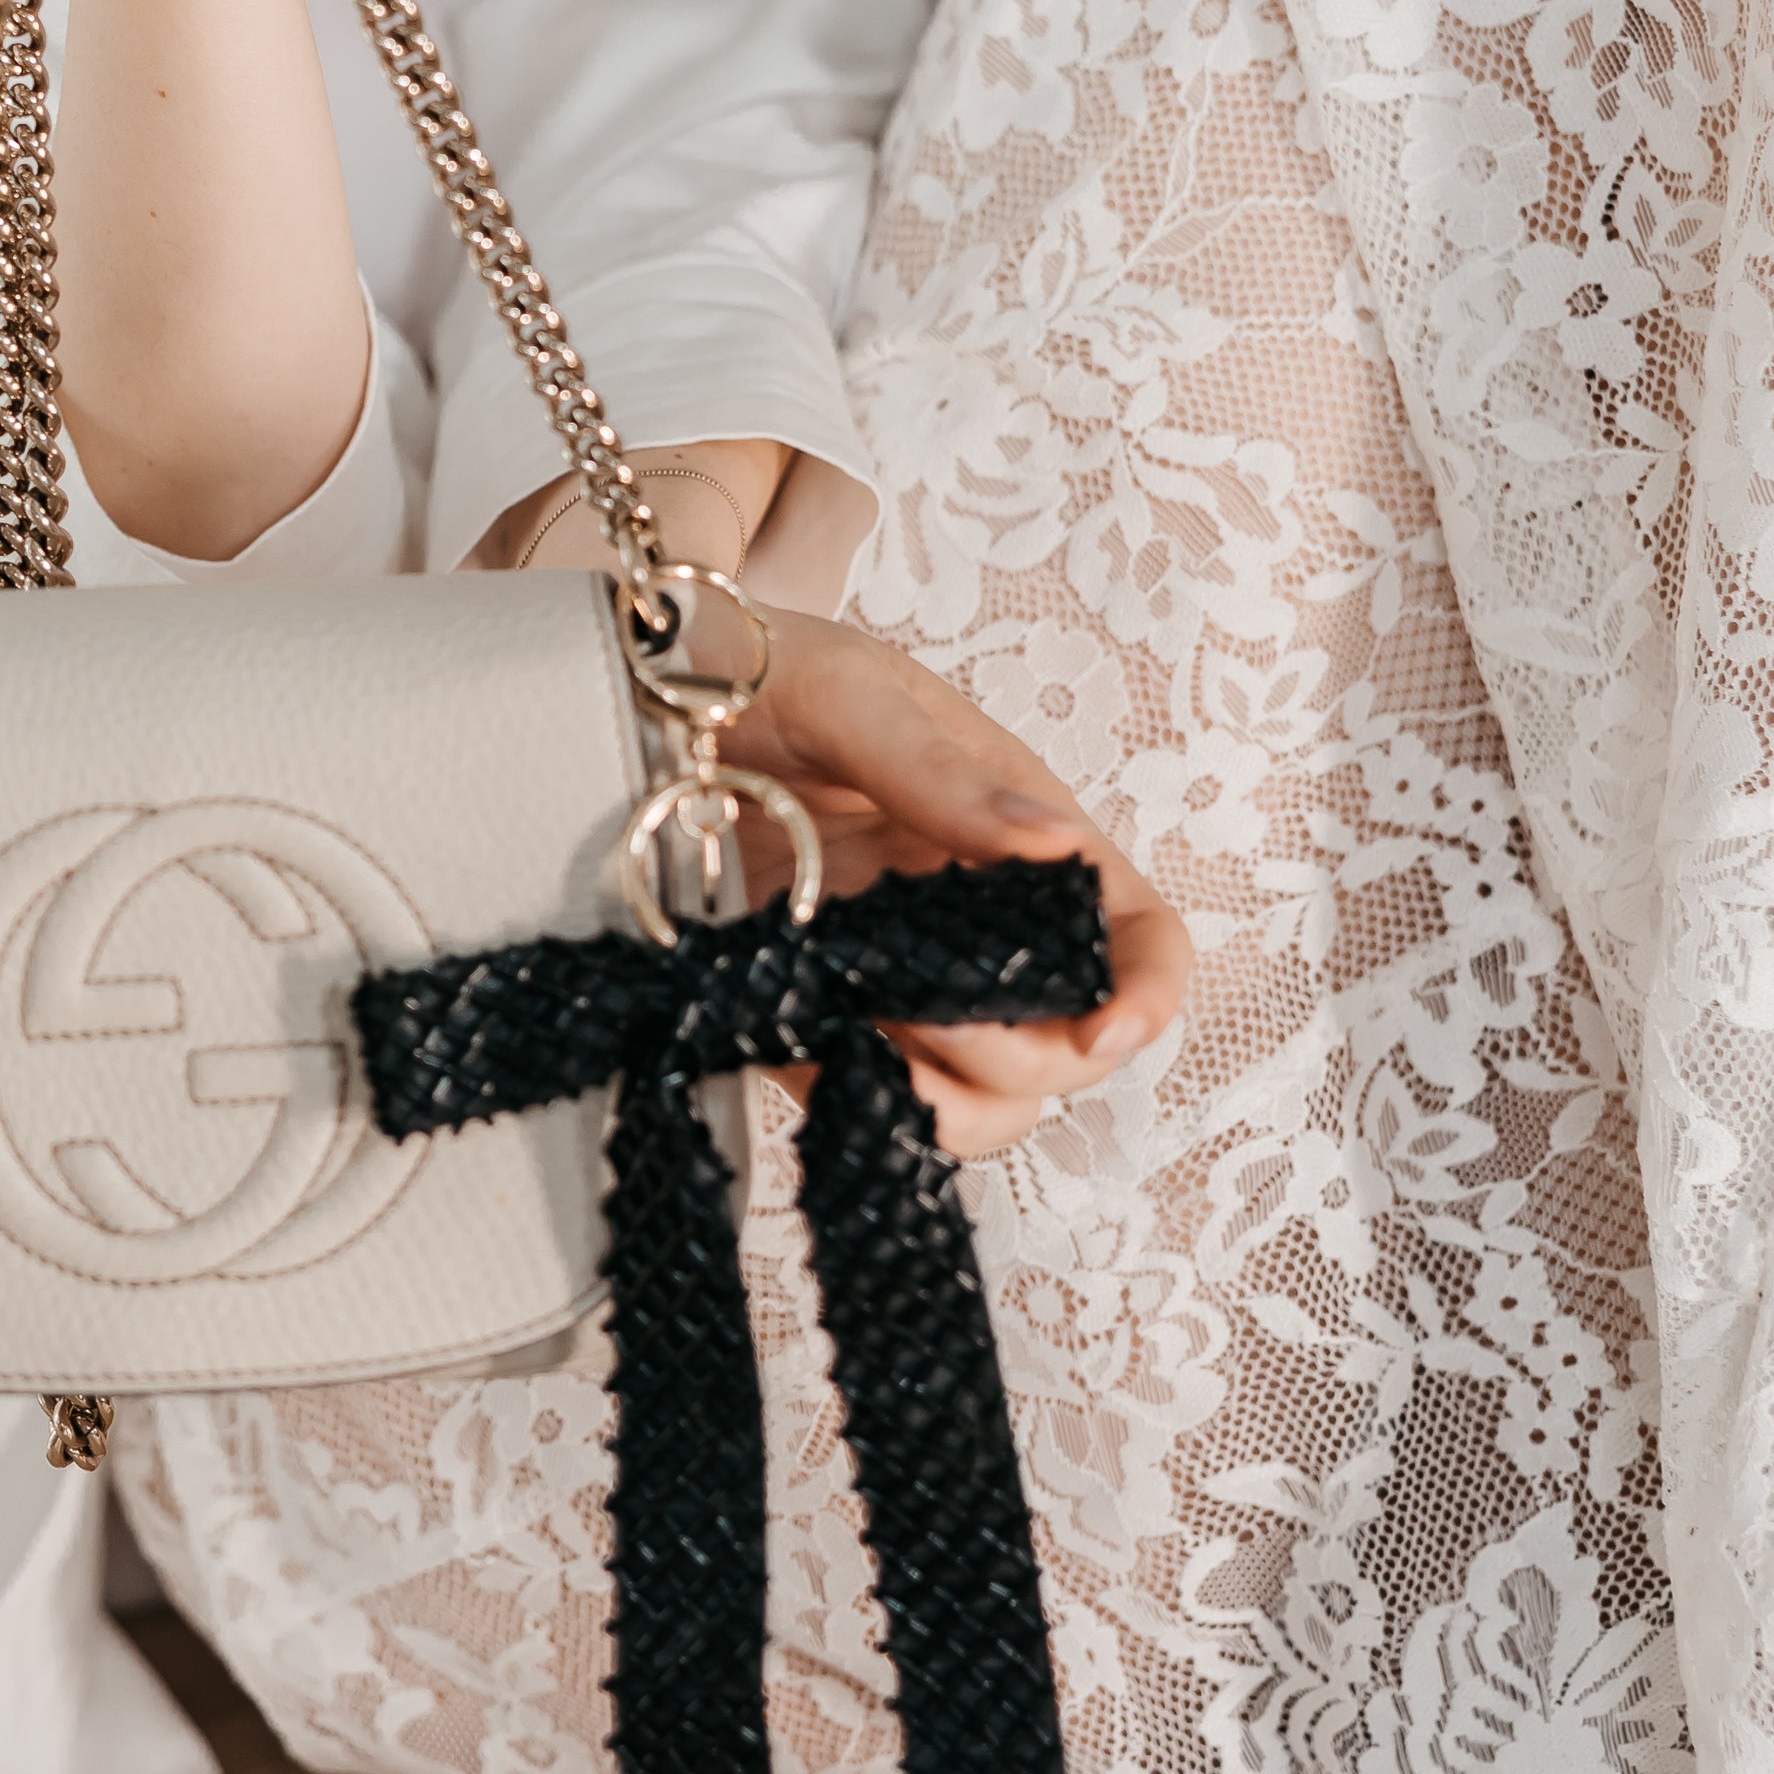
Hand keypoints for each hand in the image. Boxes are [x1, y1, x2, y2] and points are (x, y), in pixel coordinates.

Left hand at [721, 606, 1189, 1158]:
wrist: (625, 697)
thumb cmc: (753, 667)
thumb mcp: (848, 693)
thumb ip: (941, 774)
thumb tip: (1058, 845)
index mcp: (1014, 832)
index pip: (1134, 930)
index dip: (1148, 993)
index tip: (1104, 1032)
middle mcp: (973, 917)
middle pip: (1067, 1042)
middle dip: (1024, 1055)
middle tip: (932, 1019)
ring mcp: (898, 976)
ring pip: (985, 1099)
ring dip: (952, 1103)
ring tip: (876, 1044)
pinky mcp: (815, 1017)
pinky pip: (869, 1102)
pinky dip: (860, 1106)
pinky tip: (813, 1057)